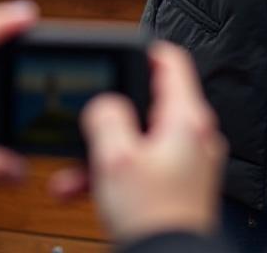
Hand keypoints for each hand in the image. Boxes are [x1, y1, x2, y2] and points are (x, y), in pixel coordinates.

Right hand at [52, 43, 224, 243]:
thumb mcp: (116, 158)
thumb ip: (106, 118)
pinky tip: (79, 187)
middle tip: (84, 120)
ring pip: (136, 138)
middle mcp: (194, 136)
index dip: (140, 50)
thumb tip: (103, 103)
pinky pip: (138, 164)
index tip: (114, 54)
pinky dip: (110, 171)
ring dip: (101, 150)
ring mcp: (186, 161)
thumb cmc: (153, 217)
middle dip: (107, 115)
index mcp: (187, 120)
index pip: (171, 61)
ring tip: (72, 169)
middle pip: (145, 102)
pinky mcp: (175, 183)